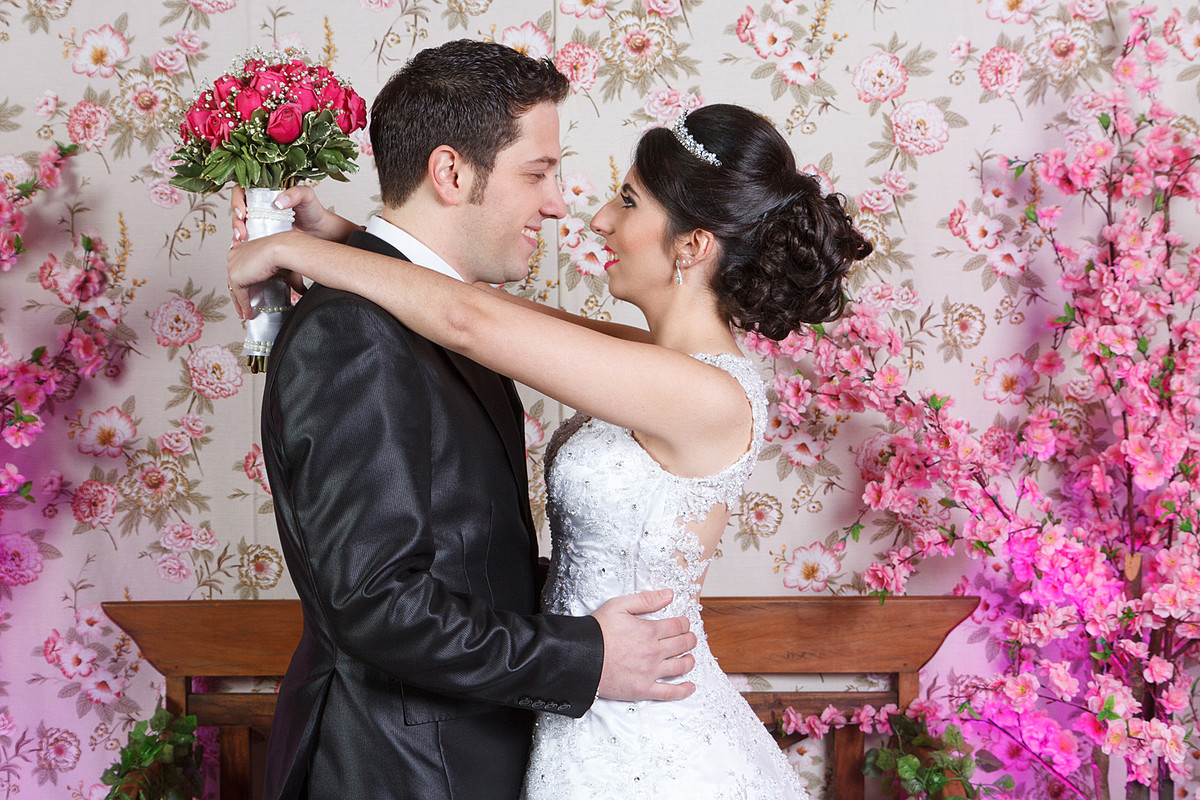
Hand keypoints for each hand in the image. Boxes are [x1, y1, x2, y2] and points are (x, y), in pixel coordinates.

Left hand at [227, 232, 305, 319]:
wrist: (282, 249)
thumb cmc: (286, 251)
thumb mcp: (284, 267)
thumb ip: (289, 280)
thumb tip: (301, 290)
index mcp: (243, 249)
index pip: (239, 268)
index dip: (242, 282)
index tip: (246, 292)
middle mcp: (235, 255)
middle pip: (233, 280)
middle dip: (238, 295)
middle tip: (243, 307)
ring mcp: (233, 266)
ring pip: (234, 289)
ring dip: (239, 303)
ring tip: (245, 314)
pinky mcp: (235, 276)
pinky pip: (239, 295)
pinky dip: (244, 305)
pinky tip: (248, 313)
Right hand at [230, 185, 355, 244]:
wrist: (321, 232)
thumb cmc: (313, 211)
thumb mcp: (307, 196)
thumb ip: (296, 193)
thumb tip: (278, 202)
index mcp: (265, 193)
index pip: (242, 191)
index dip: (236, 199)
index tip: (242, 212)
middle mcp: (259, 207)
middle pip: (237, 210)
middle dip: (235, 220)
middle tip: (241, 231)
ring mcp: (259, 222)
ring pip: (239, 225)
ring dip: (236, 232)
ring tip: (241, 240)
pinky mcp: (262, 236)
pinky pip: (247, 239)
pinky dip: (242, 244)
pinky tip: (242, 248)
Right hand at [591, 589, 696, 701]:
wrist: (580, 658)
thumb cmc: (596, 632)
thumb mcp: (619, 606)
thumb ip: (646, 599)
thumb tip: (669, 595)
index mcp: (650, 631)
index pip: (678, 626)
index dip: (685, 623)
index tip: (684, 623)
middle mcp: (654, 652)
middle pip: (683, 645)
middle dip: (690, 640)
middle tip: (690, 639)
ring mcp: (651, 672)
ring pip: (681, 667)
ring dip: (690, 661)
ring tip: (690, 658)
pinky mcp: (644, 689)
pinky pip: (670, 692)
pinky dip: (683, 690)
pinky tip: (690, 686)